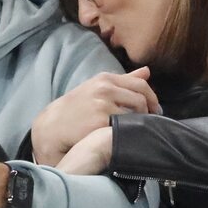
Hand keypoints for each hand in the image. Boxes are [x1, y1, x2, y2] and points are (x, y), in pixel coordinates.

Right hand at [32, 67, 158, 165]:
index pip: (140, 83)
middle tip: (150, 123)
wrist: (53, 126)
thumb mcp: (97, 88)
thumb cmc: (76, 108)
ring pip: (136, 113)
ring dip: (140, 123)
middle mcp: (105, 88)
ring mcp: (103, 104)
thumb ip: (124, 80)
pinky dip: (129, 131)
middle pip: (141, 98)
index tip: (154, 109)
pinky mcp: (100, 121)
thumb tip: (147, 71)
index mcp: (105, 78)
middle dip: (149, 111)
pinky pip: (125, 126)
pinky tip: (126, 136)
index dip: (152, 97)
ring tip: (137, 130)